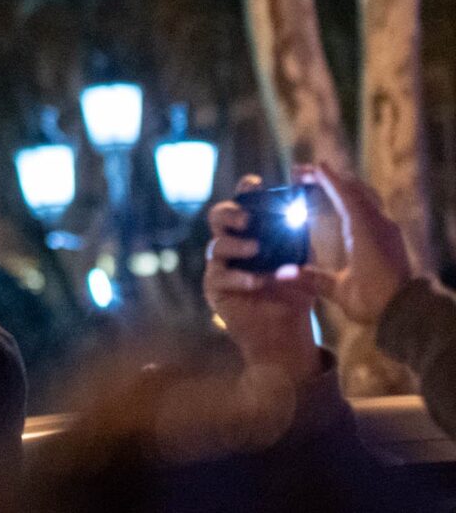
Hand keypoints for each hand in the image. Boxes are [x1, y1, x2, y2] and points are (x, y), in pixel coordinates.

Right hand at [205, 174, 319, 381]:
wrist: (286, 332)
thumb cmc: (292, 292)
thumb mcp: (300, 260)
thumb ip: (297, 237)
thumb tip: (302, 210)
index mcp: (250, 231)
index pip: (243, 203)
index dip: (245, 190)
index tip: (256, 184)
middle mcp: (231, 243)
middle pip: (218, 217)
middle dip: (231, 214)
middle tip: (248, 219)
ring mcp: (219, 265)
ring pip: (216, 245)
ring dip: (237, 246)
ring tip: (256, 249)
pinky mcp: (214, 287)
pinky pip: (220, 276)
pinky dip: (240, 277)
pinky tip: (257, 281)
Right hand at [299, 160, 419, 325]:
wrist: (408, 312)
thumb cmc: (373, 300)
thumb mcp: (340, 291)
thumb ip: (311, 279)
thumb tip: (279, 273)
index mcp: (363, 231)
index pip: (345, 195)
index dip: (327, 179)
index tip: (311, 167)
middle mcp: (378, 224)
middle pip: (356, 190)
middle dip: (332, 178)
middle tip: (308, 173)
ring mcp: (387, 229)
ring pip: (366, 197)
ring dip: (345, 187)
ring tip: (325, 184)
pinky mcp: (392, 237)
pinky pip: (372, 208)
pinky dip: (355, 199)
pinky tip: (343, 205)